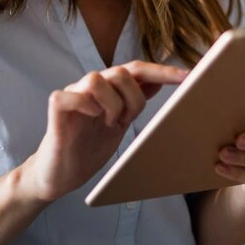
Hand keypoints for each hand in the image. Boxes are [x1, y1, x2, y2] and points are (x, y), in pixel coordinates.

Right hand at [19, 61, 187, 202]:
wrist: (60, 174)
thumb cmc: (87, 148)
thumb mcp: (119, 123)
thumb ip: (133, 102)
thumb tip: (156, 83)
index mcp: (108, 89)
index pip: (137, 70)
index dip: (162, 71)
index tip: (188, 76)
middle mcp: (90, 86)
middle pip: (120, 72)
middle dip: (133, 98)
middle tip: (126, 121)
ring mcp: (72, 94)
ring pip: (96, 79)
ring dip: (111, 104)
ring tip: (109, 123)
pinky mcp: (56, 108)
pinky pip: (70, 95)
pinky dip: (85, 105)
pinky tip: (91, 118)